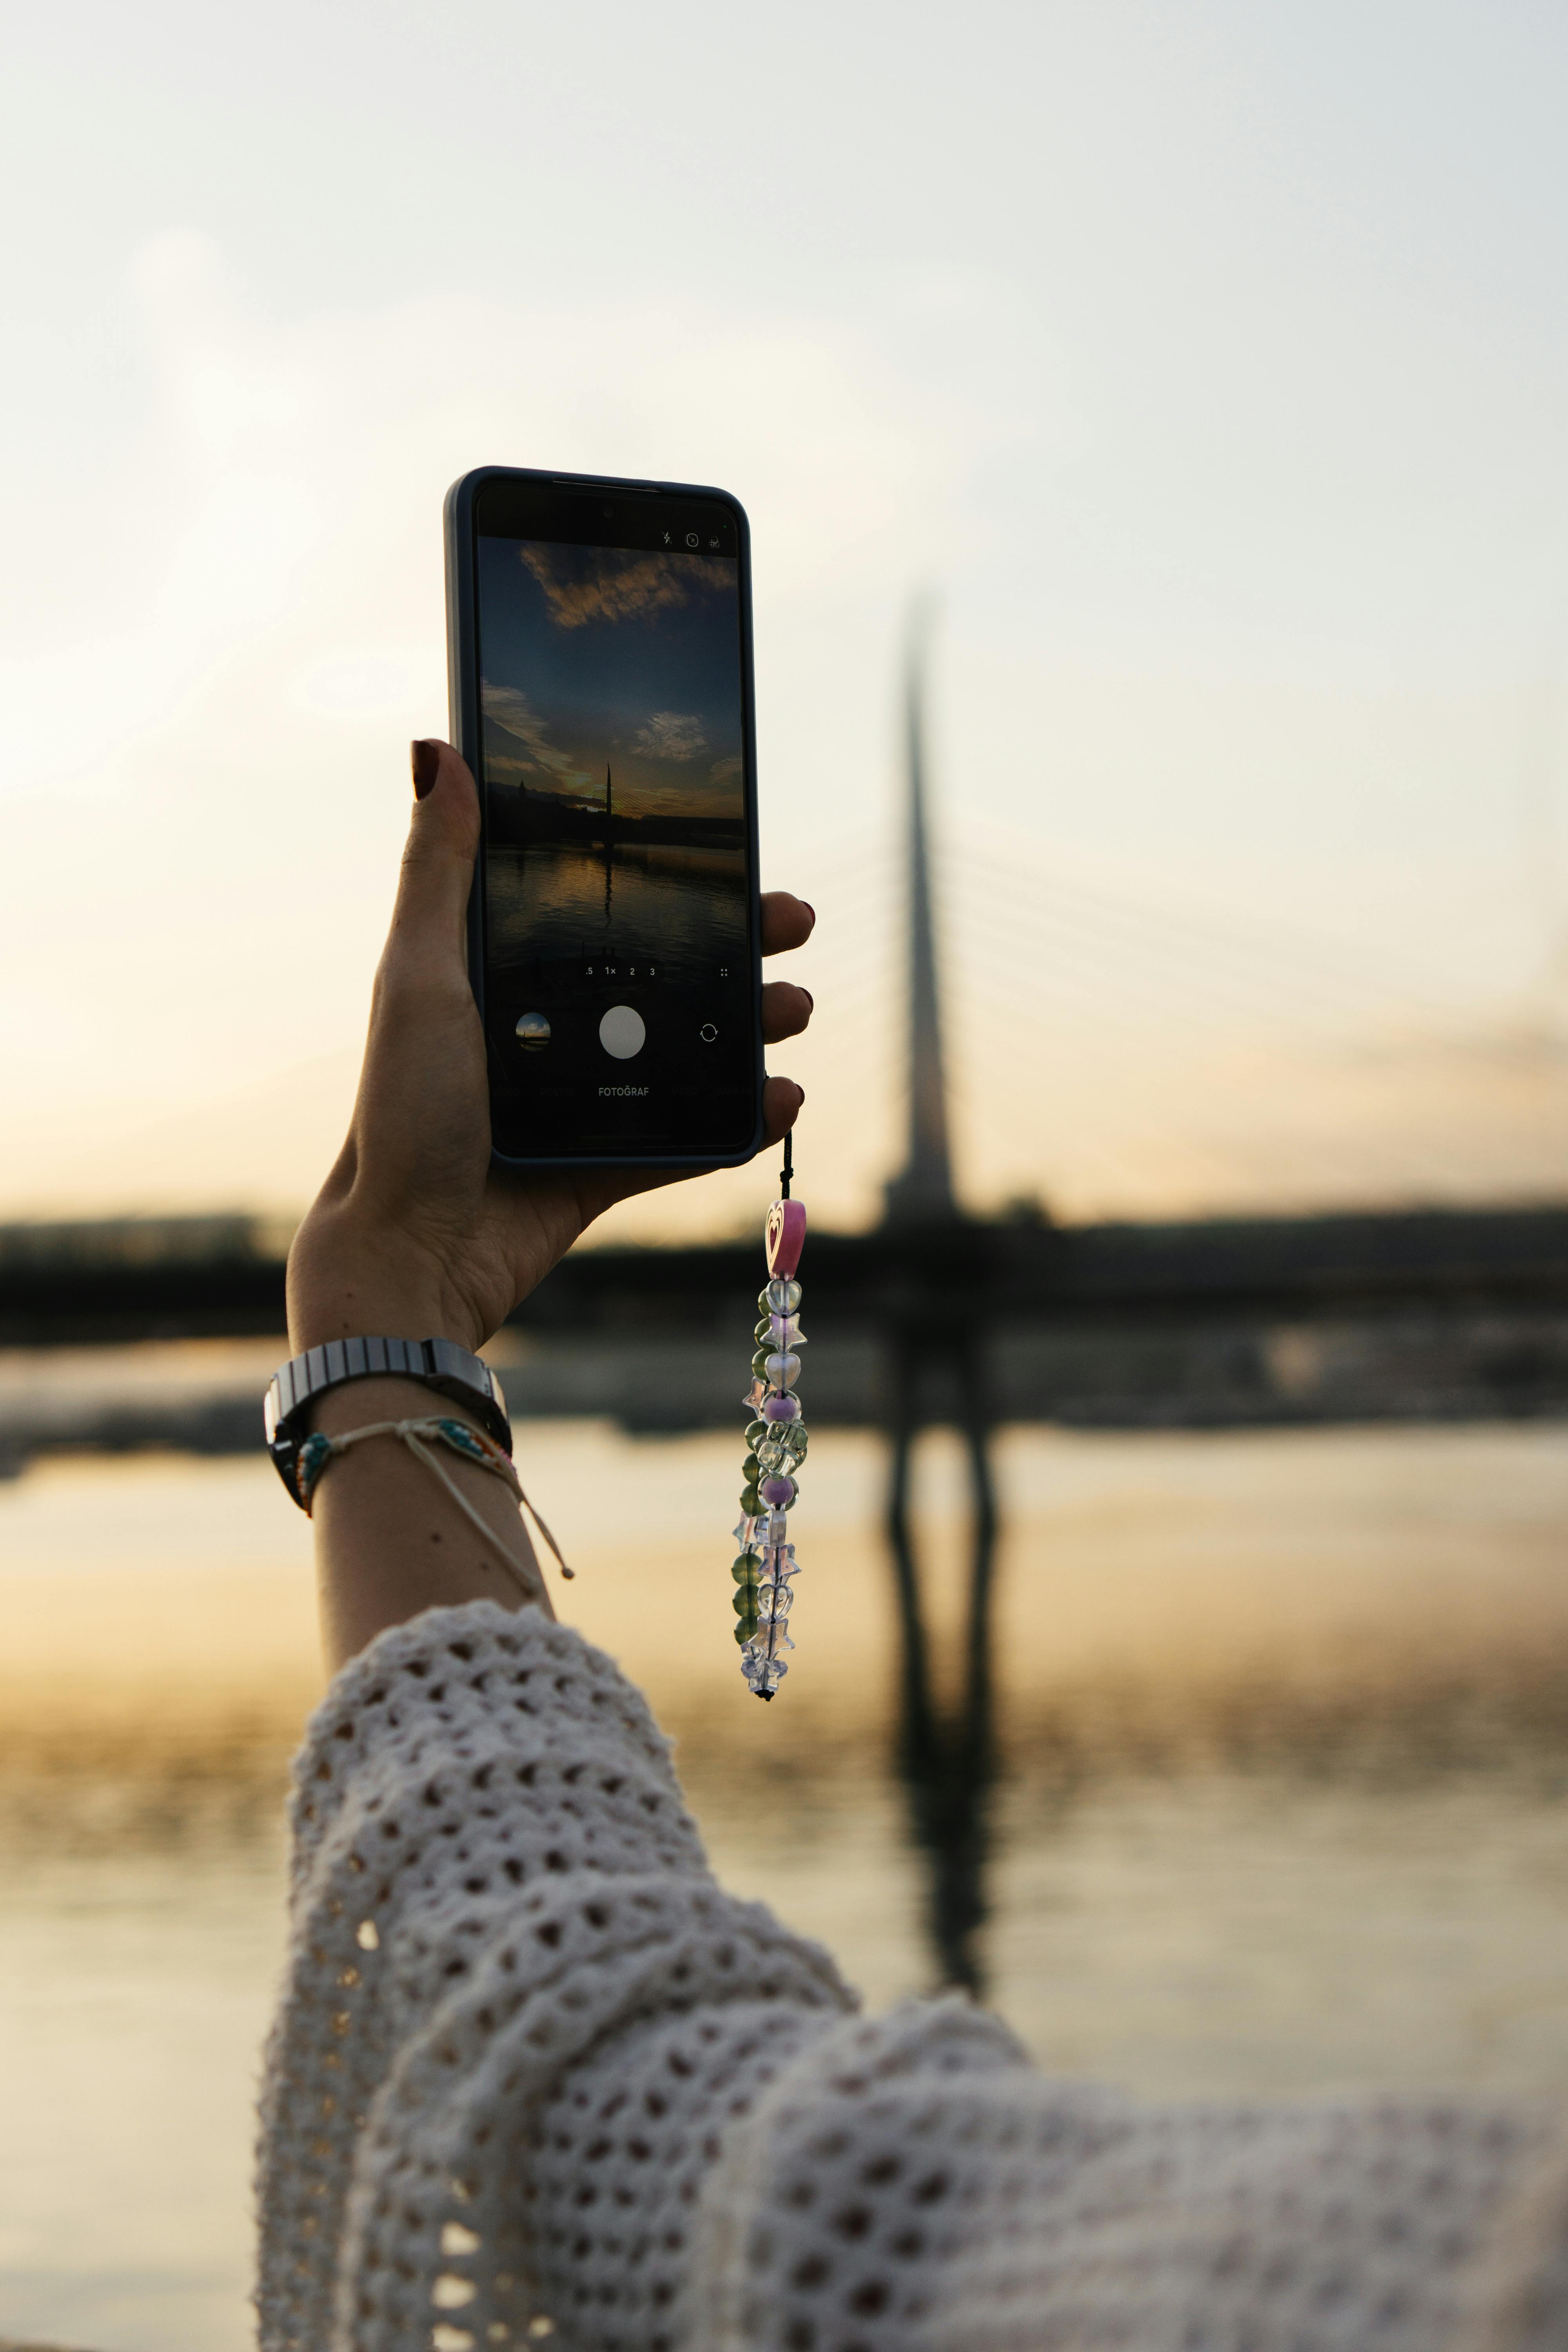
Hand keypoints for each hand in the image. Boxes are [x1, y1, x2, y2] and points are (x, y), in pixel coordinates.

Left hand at [287, 739, 813, 1354]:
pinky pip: (691, 1137)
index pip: (602, 910)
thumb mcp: (420, 979)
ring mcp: (584, 1100)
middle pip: (662, 972)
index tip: (728, 846)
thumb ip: (441, 874)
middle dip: (734, 945)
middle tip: (794, 922)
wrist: (411, 1255)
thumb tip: (440, 753)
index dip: (666, 878)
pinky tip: (785, 1098)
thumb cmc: (401, 1115)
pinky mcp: (608, 1166)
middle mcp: (550, 1031)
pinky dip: (743, 1119)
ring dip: (751, 1026)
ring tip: (795, 1008)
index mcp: (506, 978)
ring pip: (689, 1049)